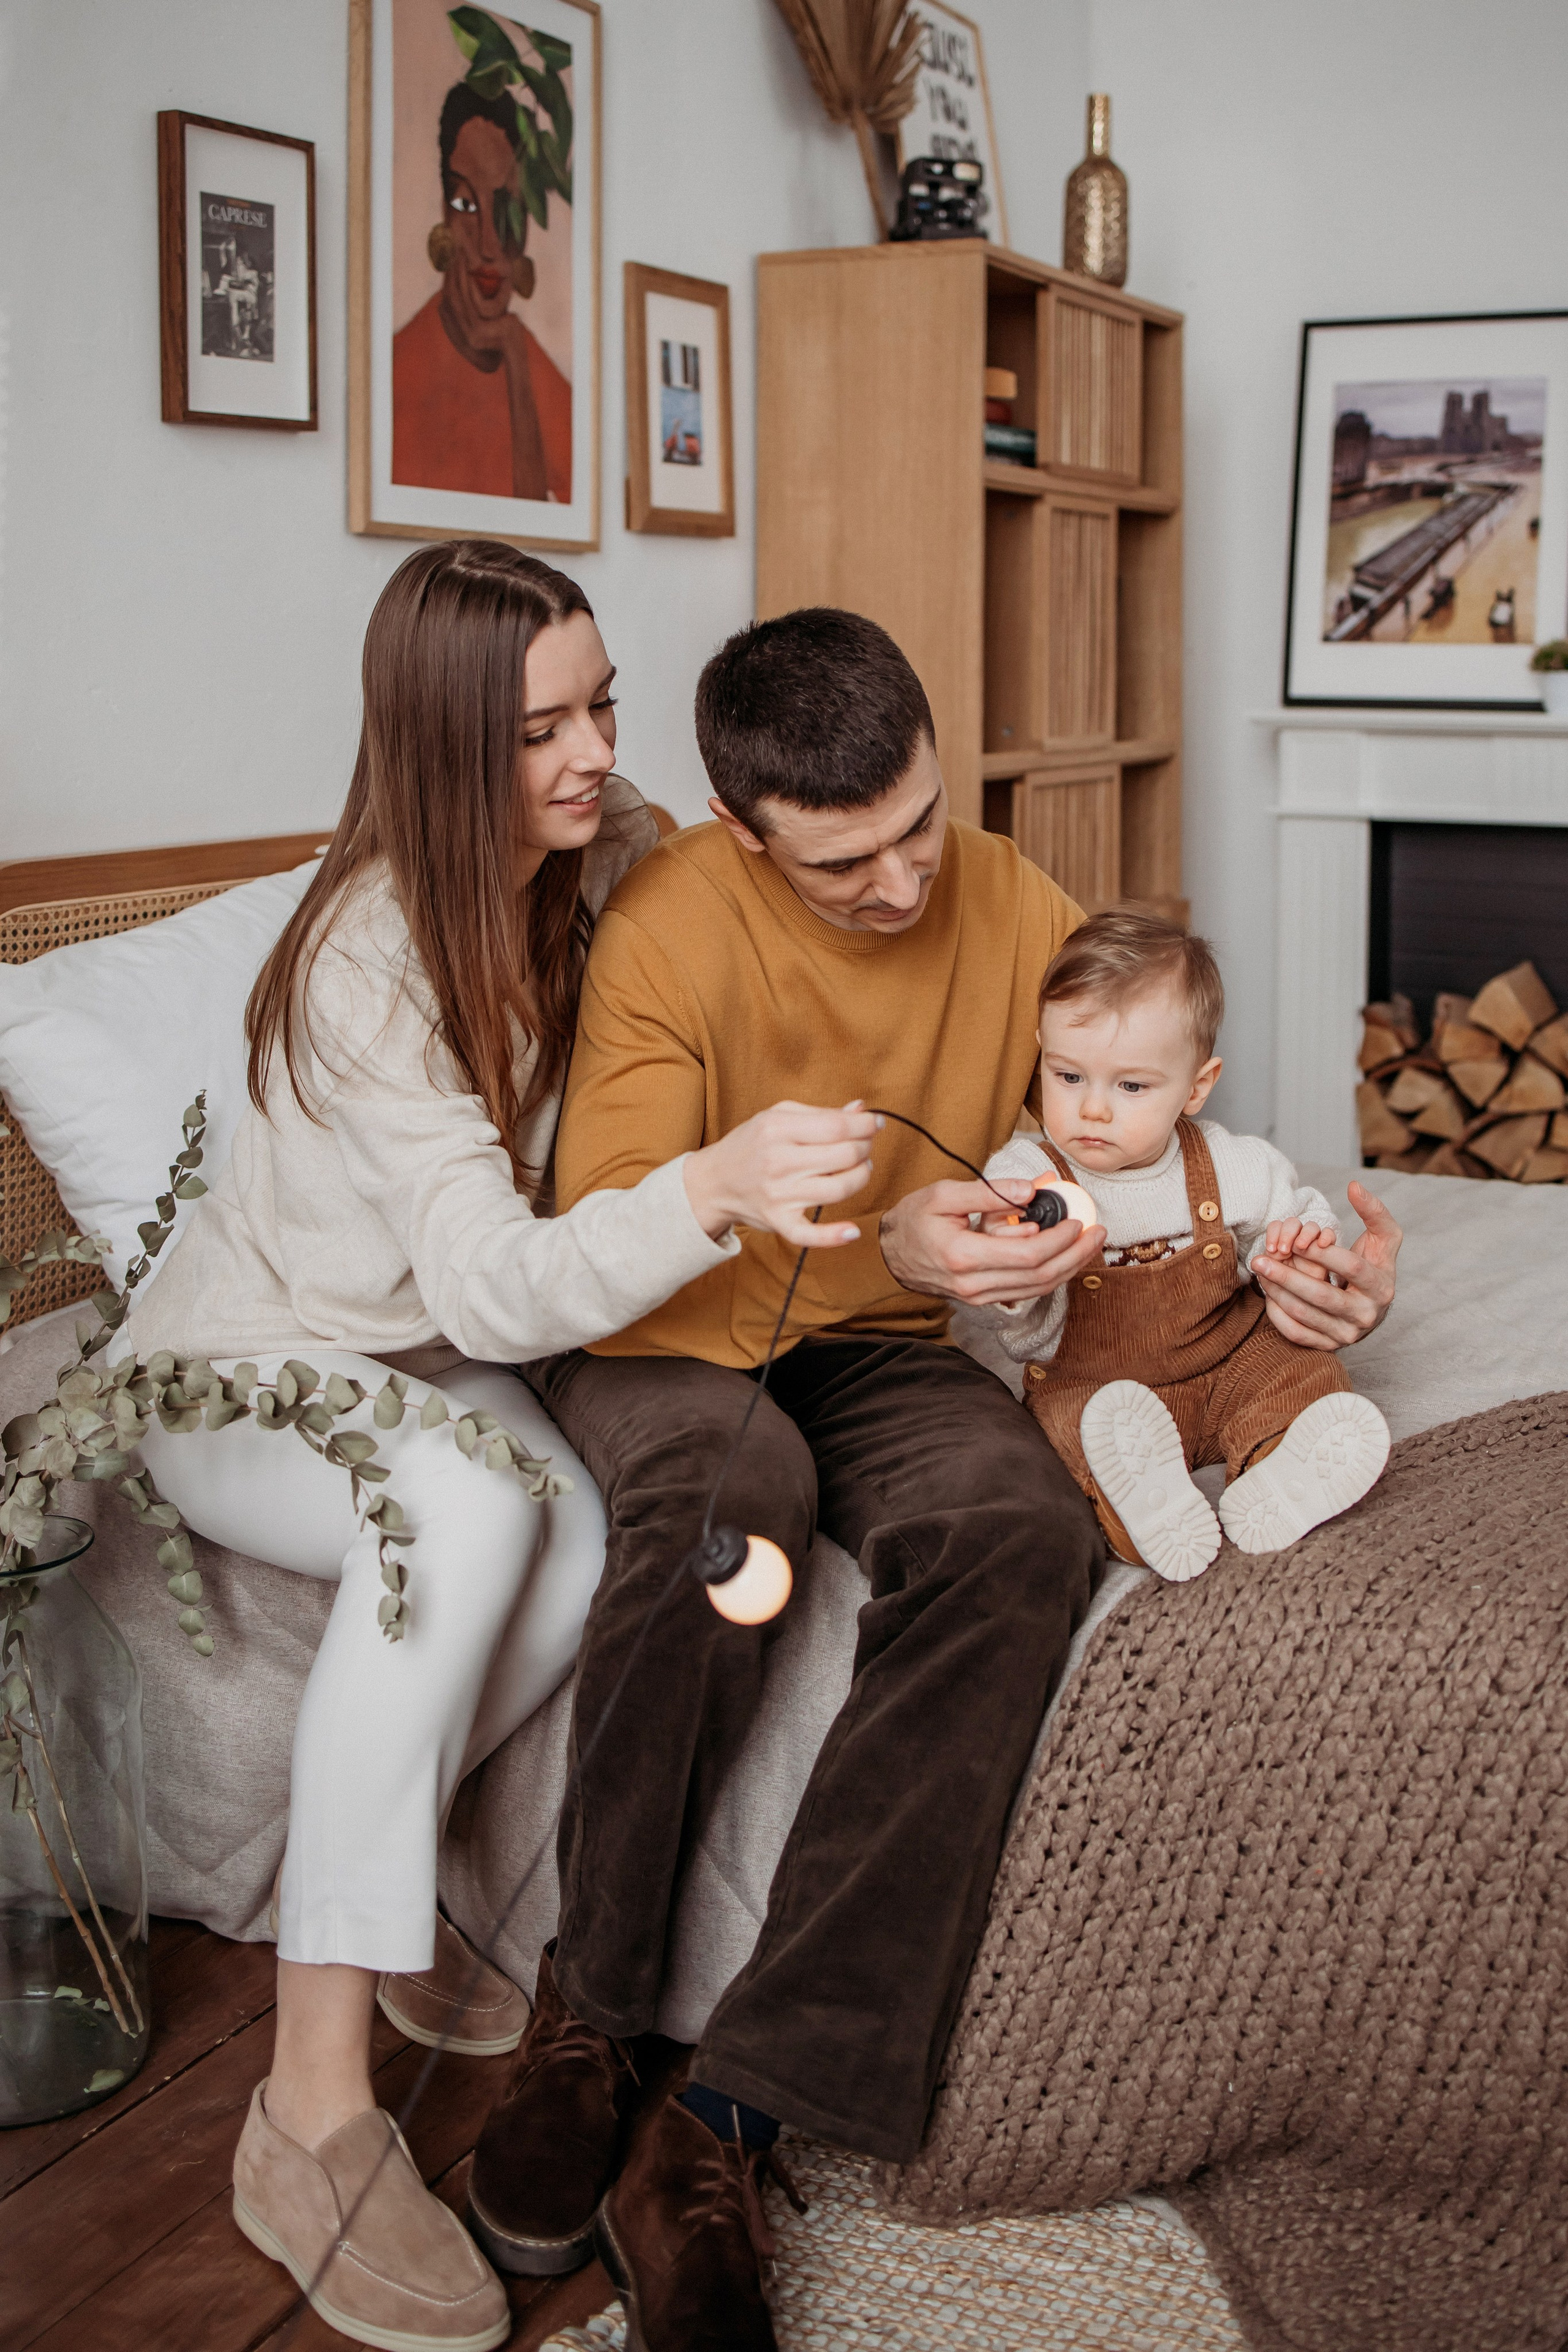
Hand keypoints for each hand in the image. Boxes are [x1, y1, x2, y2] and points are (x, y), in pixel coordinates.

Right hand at [682, 1100, 878, 1248]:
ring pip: (839, 1189)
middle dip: (865, 1148)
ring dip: (861, 1177)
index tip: (875, 1123)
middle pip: (844, 1155)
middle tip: (864, 1146)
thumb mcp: (777, 1116)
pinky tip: (852, 1231)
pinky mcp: (779, 1221)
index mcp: (777, 1129)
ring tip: (859, 1169)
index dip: (865, 1124)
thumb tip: (862, 1109)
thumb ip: (821, 1113)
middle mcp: (778, 1161)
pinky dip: (834, 1236)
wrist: (714, 1181)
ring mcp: (778, 1195)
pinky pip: (810, 1235)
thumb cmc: (751, 1144)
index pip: (837, 1126)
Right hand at [879, 1177, 1105, 1307]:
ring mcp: (979, 1296)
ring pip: (1037, 1289)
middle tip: (1097, 1232)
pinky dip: (1050, 1275)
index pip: (1027, 1255)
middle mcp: (974, 1284)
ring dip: (1068, 1268)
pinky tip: (1064, 1258)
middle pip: (1040, 1276)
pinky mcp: (983, 1299)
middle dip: (1074, 1255)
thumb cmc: (913, 1220)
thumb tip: (1030, 1190)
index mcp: (964, 1256)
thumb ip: (989, 1191)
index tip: (1076, 1220)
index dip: (1059, 1240)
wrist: (889, 1255)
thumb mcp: (944, 1194)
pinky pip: (1026, 1291)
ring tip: (1088, 1244)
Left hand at [1253, 1181, 1401, 1349]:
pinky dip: (1277, 1313)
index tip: (1301, 1240)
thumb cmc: (1375, 1264)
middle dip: (1287, 1275)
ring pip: (1304, 1314)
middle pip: (1322, 1296)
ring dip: (1276, 1291)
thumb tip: (1354, 1186)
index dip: (1325, 1253)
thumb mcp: (1384, 1238)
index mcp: (1382, 1288)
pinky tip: (1266, 1293)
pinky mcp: (1328, 1346)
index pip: (1352, 1269)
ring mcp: (1347, 1335)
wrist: (1372, 1307)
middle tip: (1260, 1258)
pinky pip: (1296, 1333)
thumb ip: (1374, 1211)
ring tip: (1259, 1270)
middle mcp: (1366, 1316)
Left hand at [1258, 1217, 1334, 1285]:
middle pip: (1293, 1223)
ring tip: (1300, 1246)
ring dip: (1305, 1233)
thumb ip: (1267, 1270)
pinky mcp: (1328, 1252)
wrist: (1307, 1305)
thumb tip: (1255, 1262)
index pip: (1276, 1226)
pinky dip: (1326, 1235)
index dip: (1273, 1233)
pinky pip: (1330, 1235)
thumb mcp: (1274, 1282)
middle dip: (1287, 1233)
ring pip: (1311, 1226)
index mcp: (1281, 1244)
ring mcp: (1313, 1245)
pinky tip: (1321, 1245)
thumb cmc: (1288, 1292)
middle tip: (1283, 1250)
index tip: (1271, 1250)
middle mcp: (1296, 1242)